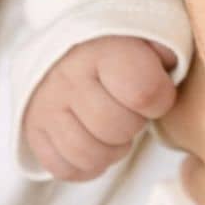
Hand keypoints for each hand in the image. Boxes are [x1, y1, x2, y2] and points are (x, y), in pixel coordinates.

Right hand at [23, 35, 177, 181]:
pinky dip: (89, 166)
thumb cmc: (123, 45)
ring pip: (89, 155)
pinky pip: (65, 170)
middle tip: (135, 111)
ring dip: (114, 149)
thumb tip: (169, 68)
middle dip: (136, 124)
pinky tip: (99, 143)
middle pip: (116, 128)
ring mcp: (48, 107)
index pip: (143, 93)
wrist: (71, 47)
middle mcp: (71, 78)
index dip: (161, 100)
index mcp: (105, 50)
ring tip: (118, 129)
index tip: (159, 94)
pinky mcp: (34, 131)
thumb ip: (167, 50)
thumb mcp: (150, 34)